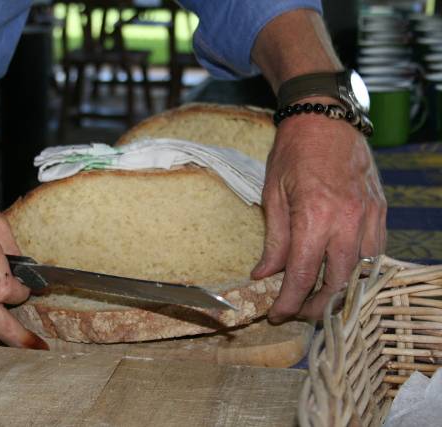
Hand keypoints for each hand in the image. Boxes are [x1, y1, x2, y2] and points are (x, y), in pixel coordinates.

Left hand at [251, 111, 385, 321]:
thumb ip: (273, 240)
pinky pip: (375, 251)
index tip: (276, 315)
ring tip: (319, 296)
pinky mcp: (380, 208)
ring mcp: (368, 215)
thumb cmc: (292, 153)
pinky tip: (342, 270)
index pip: (302, 276)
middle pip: (337, 282)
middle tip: (298, 311)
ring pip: (361, 271)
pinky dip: (359, 268)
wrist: (323, 118)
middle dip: (316, 306)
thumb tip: (264, 275)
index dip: (288, 302)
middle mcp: (346, 221)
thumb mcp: (272, 195)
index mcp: (313, 217)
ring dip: (341, 291)